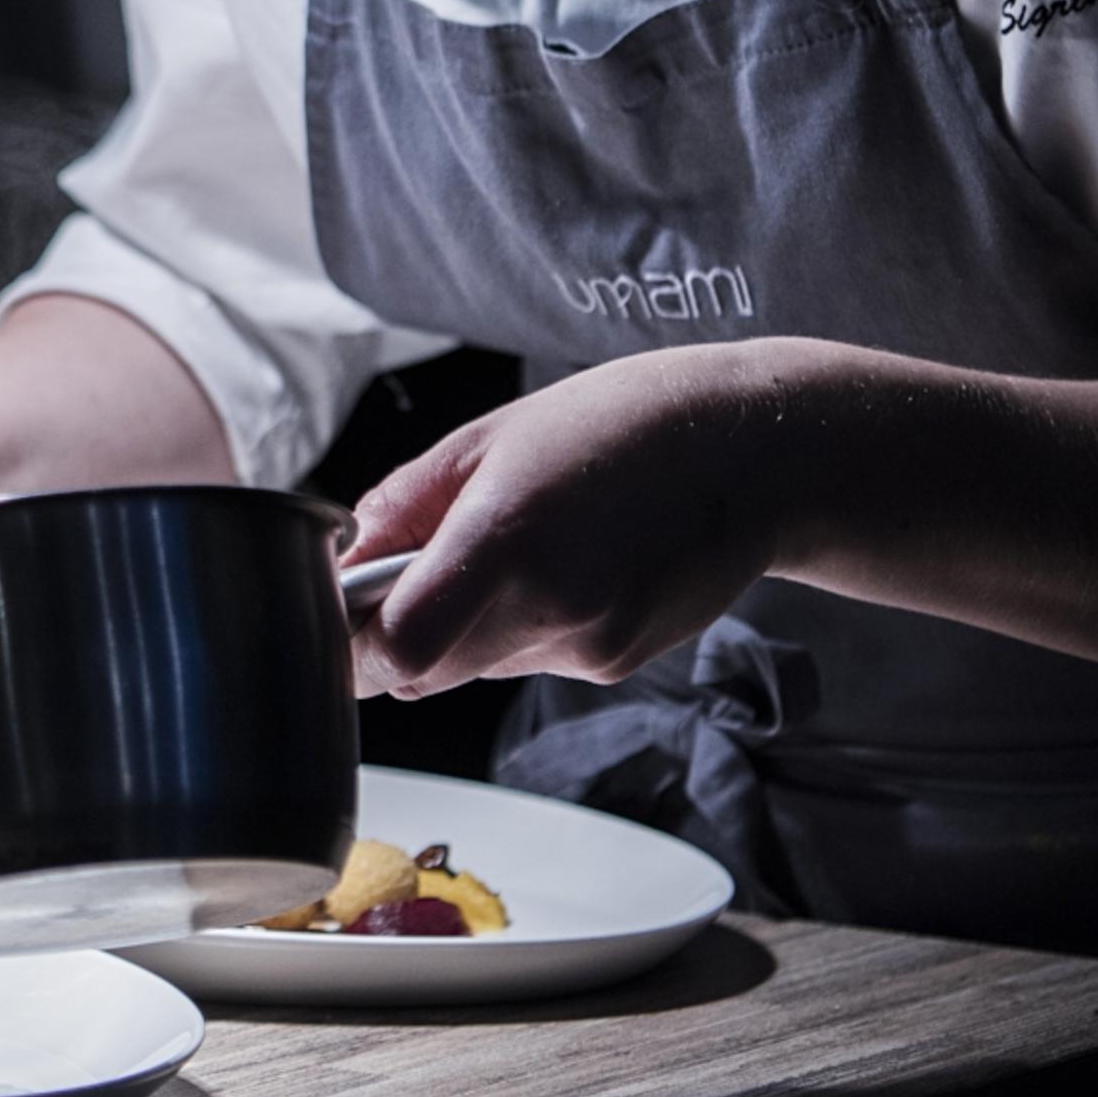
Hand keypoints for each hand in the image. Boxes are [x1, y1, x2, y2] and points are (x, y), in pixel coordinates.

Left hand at [344, 344, 795, 698]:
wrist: (757, 453)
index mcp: (507, 539)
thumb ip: (402, 507)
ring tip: (522, 548)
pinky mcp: (616, 664)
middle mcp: (551, 607)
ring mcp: (590, 645)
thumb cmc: (624, 423)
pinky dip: (524, 626)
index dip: (355, 645)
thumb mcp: (490, 437)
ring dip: (466, 626)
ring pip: (475, 668)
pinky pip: (531, 660)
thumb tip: (341, 564)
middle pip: (424, 672)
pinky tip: (570, 566)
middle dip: (402, 633)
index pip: (396, 651)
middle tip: (422, 567)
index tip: (345, 614)